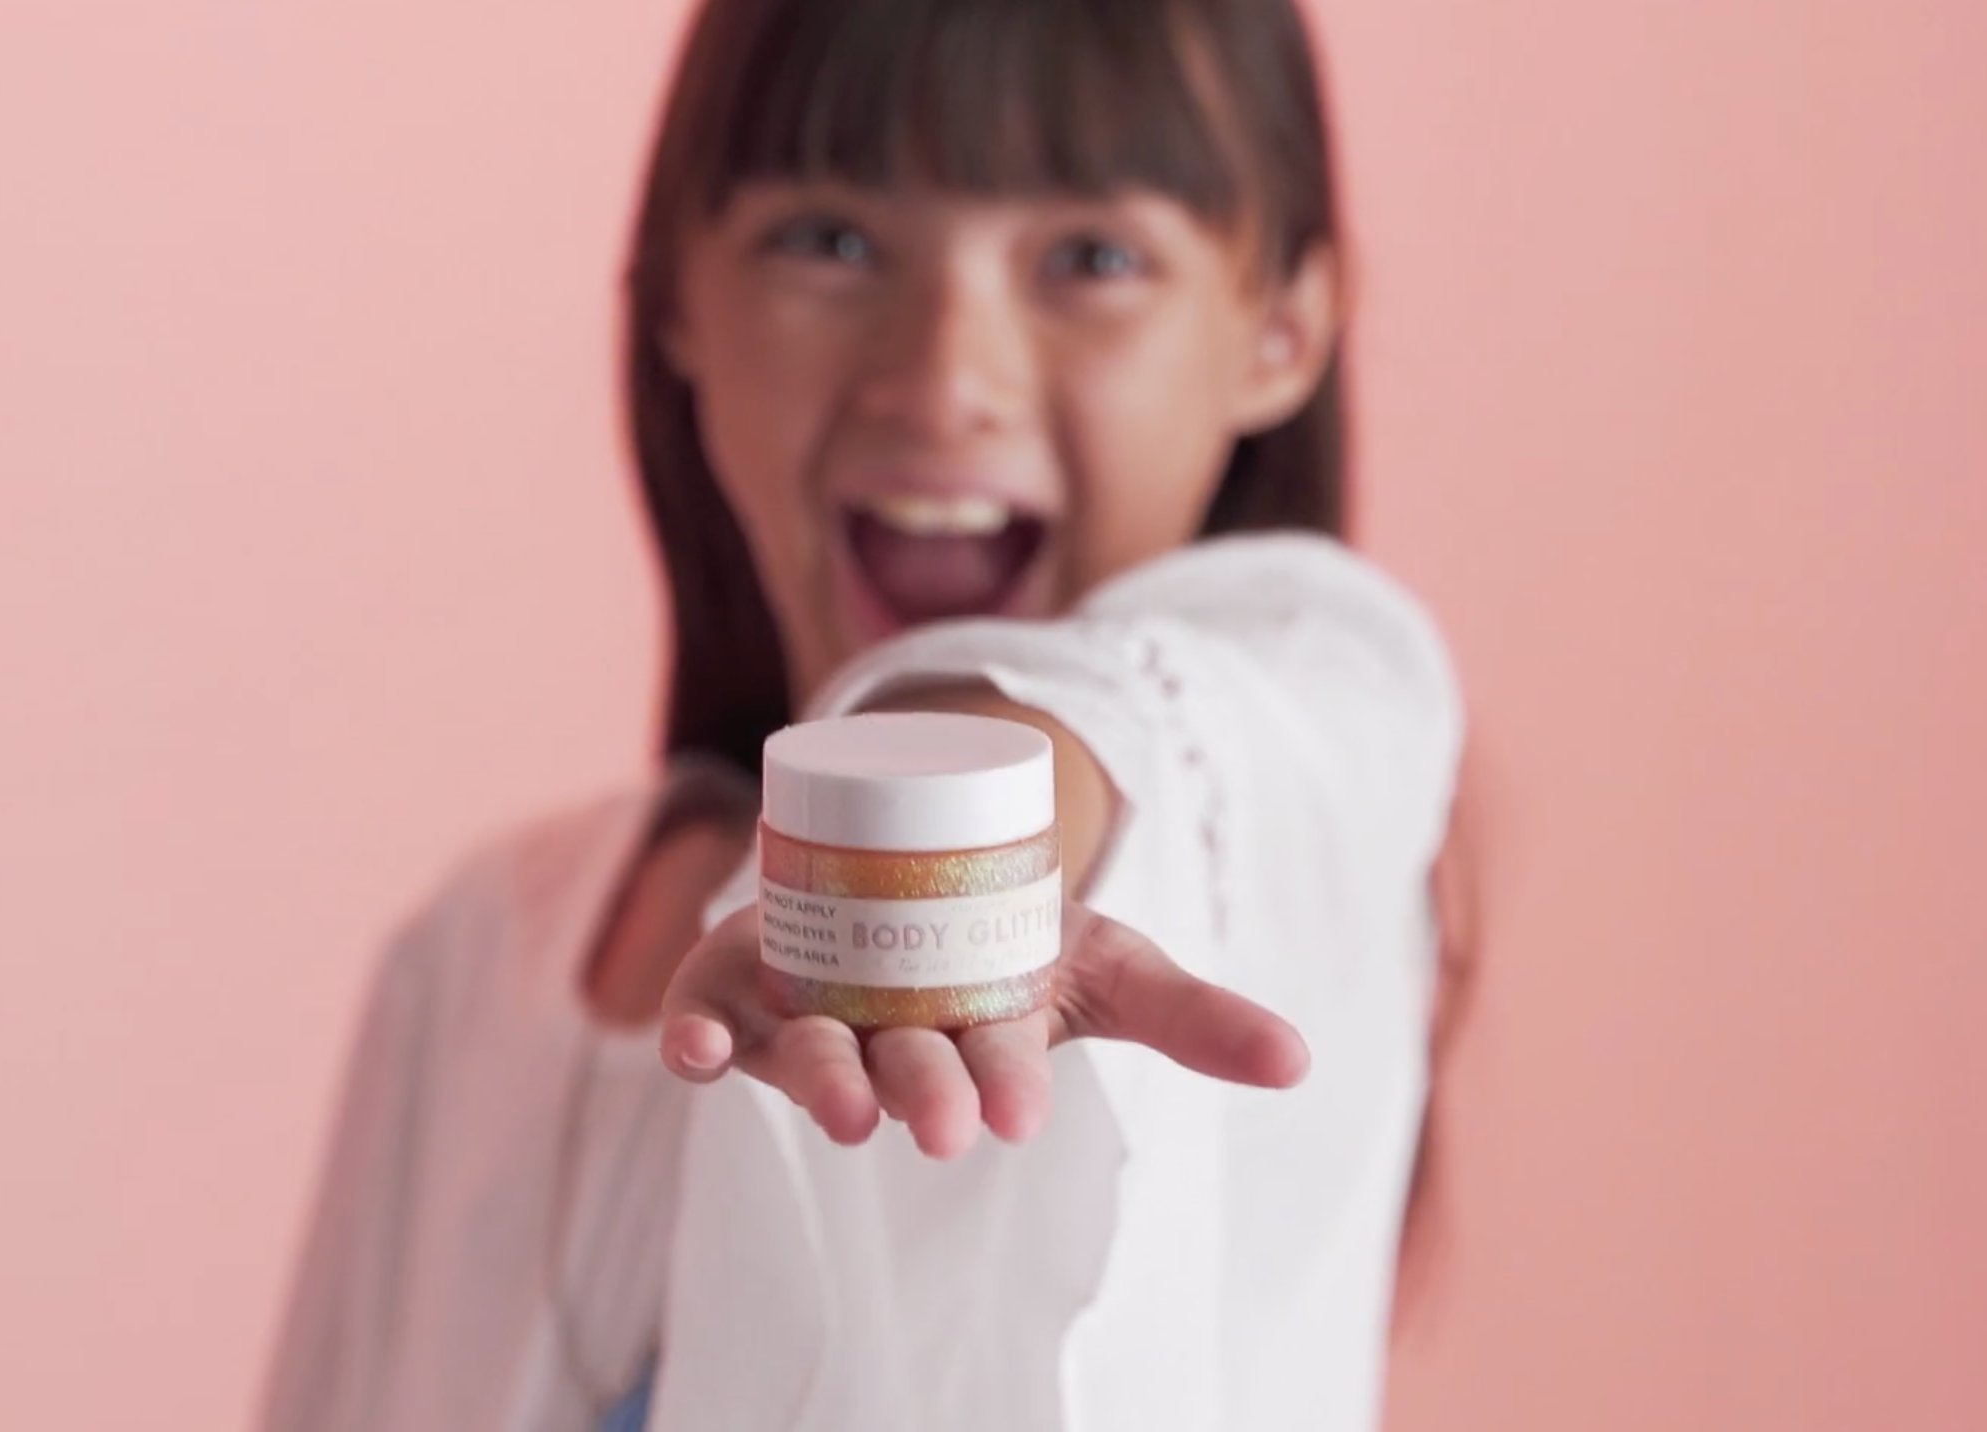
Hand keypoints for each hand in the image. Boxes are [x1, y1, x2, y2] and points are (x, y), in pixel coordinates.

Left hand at [658, 899, 1308, 1159]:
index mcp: (972, 1044)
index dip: (1001, 1089)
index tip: (1015, 1112)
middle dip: (923, 1096)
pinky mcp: (739, 985)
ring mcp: (808, 1016)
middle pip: (900, 1074)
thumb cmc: (1010, 942)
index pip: (991, 1073)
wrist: (910, 868)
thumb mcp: (1106, 960)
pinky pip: (706, 1019)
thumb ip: (1191, 1014)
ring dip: (820, 1084)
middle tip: (943, 1123)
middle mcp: (885, 1043)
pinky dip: (692, 1037)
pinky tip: (688, 1051)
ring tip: (845, 1108)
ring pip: (806, 1060)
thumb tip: (1302, 1061)